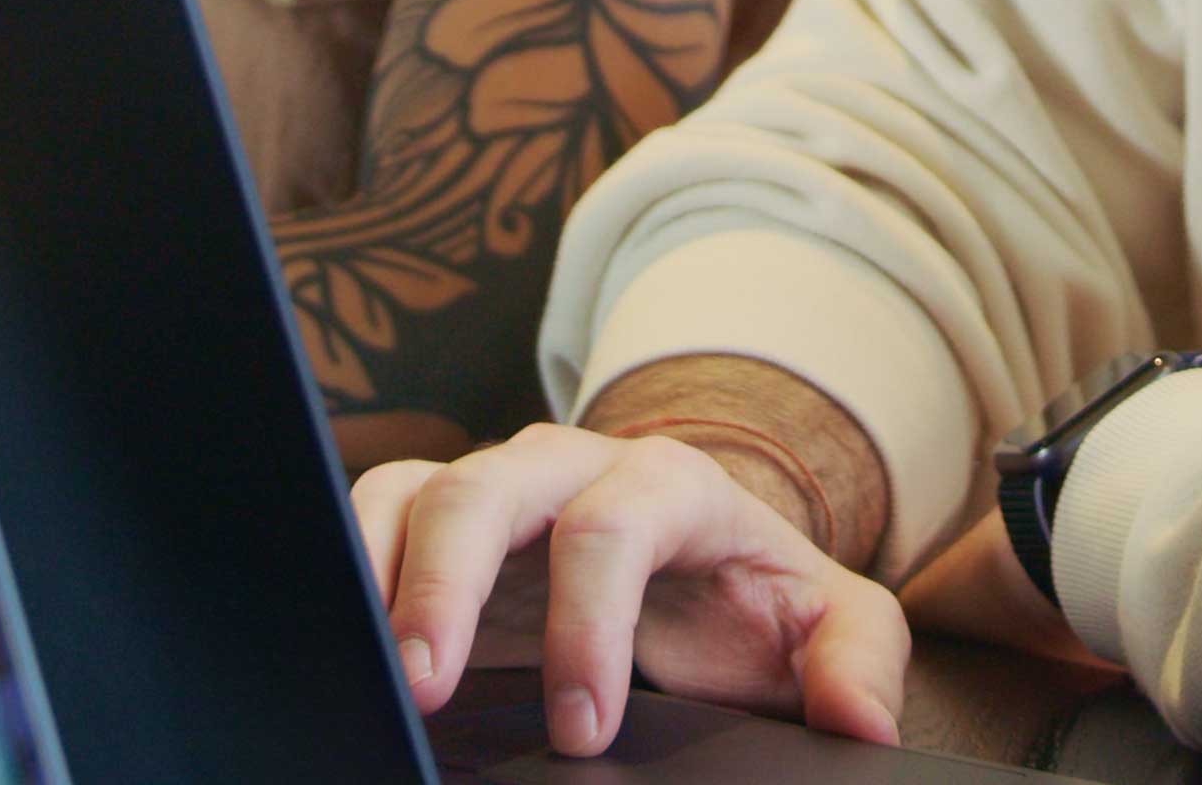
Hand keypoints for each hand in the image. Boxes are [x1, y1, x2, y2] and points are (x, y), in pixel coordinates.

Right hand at [349, 425, 910, 755]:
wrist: (710, 568)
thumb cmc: (759, 599)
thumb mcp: (833, 625)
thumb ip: (859, 662)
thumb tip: (859, 723)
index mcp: (671, 483)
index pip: (614, 527)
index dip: (589, 624)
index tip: (583, 732)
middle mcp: (571, 468)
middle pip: (491, 487)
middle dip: (449, 582)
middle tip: (422, 684)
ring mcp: (499, 486)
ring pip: (416, 491)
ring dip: (381, 573)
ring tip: (370, 668)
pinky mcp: (441, 520)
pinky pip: (376, 517)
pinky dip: (348, 568)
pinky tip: (342, 640)